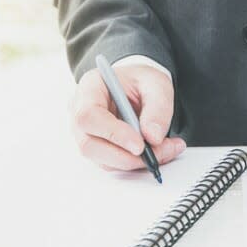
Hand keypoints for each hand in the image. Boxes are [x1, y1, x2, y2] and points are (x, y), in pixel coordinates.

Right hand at [71, 65, 185, 170]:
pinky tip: (158, 152)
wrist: (139, 88)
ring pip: (103, 159)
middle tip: (158, 152)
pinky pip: (114, 164)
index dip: (112, 133)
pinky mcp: (98, 149)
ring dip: (136, 162)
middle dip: (126, 156)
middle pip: (90, 144)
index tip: (139, 145)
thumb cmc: (141, 82)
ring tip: (166, 149)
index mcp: (89, 88)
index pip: (88, 116)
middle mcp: (80, 112)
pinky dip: (137, 163)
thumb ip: (158, 107)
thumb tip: (153, 138)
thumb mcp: (156, 84)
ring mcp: (86, 133)